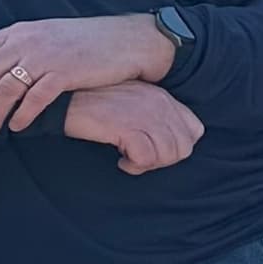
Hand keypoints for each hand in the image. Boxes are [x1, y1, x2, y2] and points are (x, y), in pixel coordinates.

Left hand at [0, 12, 169, 134]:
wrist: (126, 40)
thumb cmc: (86, 43)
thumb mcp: (46, 36)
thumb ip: (20, 48)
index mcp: (19, 31)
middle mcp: (27, 41)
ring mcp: (46, 56)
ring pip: (5, 89)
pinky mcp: (65, 73)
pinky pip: (34, 99)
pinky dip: (22, 116)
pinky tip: (18, 127)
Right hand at [61, 81, 202, 172]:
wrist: (67, 97)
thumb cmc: (96, 103)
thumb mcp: (133, 102)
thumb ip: (154, 117)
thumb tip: (167, 146)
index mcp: (164, 98)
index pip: (195, 130)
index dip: (178, 146)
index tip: (155, 148)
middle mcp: (159, 105)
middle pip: (184, 148)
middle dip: (164, 161)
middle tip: (140, 158)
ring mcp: (145, 115)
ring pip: (168, 156)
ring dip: (148, 165)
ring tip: (128, 158)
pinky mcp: (128, 127)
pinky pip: (146, 159)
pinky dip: (133, 166)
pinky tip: (120, 160)